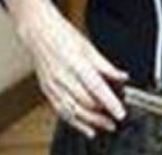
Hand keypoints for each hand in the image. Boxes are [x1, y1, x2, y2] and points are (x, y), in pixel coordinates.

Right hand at [16, 3, 128, 137]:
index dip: (109, 102)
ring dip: (91, 122)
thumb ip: (106, 66)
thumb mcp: (88, 47)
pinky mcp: (47, 91)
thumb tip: (122, 77)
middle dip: (103, 114)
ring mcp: (53, 85)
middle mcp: (63, 76)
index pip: (96, 87)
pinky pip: (62, 111)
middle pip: (85, 103)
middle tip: (116, 118)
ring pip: (73, 111)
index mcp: (75, 62)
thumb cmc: (63, 36)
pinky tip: (87, 128)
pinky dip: (76, 122)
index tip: (120, 112)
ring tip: (106, 126)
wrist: (38, 33)